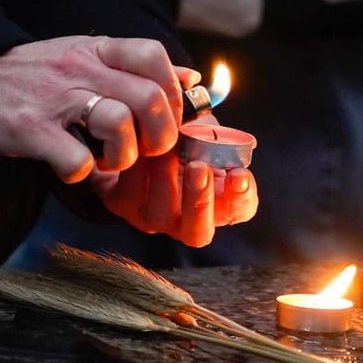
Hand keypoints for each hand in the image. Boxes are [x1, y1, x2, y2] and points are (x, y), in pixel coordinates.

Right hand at [0, 36, 189, 182]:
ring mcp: (55, 99)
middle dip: (159, 135)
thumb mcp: (82, 55)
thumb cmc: (27, 74)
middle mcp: (80, 70)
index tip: (165, 117)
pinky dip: (80, 174)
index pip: (154, 56)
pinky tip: (70, 169)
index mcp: (96, 50)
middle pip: (149, 97)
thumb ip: (133, 67)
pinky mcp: (30, 130)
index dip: (173, 92)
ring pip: (119, 123)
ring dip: (123, 155)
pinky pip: (76, 160)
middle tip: (143, 150)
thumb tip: (191, 79)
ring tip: (107, 161)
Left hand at [90, 137, 258, 247]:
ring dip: (166, 175)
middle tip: (200, 167)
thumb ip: (214, 135)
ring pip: (161, 214)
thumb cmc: (176, 137)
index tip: (240, 175)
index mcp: (215, 200)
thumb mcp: (201, 132)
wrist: (132, 139)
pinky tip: (141, 142)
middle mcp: (184, 218)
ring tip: (166, 144)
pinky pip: (129, 193)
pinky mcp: (121, 205)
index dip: (242, 198)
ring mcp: (151, 217)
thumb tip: (218, 130)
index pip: (239, 212)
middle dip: (200, 199)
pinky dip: (137, 166)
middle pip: (198, 232)